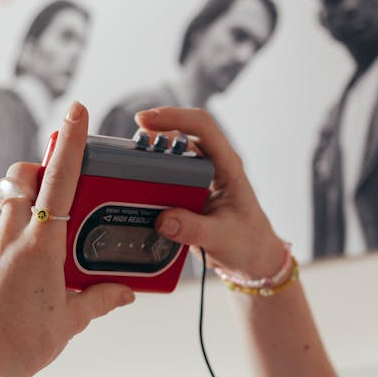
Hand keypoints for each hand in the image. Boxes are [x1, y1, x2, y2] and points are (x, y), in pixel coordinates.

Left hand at [0, 102, 134, 376]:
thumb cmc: (23, 344)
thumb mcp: (72, 320)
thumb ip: (101, 298)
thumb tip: (124, 291)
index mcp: (40, 246)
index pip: (58, 180)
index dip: (69, 143)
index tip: (76, 110)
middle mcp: (10, 237)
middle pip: (23, 178)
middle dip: (44, 167)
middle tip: (68, 180)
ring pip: (12, 204)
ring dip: (34, 202)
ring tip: (59, 234)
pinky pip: (4, 233)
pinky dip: (23, 234)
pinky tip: (39, 267)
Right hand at [138, 107, 286, 280]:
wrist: (252, 259)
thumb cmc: (247, 242)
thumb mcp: (222, 237)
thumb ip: (193, 229)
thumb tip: (162, 219)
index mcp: (228, 166)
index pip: (203, 128)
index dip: (174, 117)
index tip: (145, 121)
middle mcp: (213, 165)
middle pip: (181, 134)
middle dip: (154, 132)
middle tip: (130, 145)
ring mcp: (198, 177)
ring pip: (170, 154)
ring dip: (149, 155)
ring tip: (126, 164)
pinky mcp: (187, 192)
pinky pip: (164, 177)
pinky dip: (148, 177)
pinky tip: (133, 185)